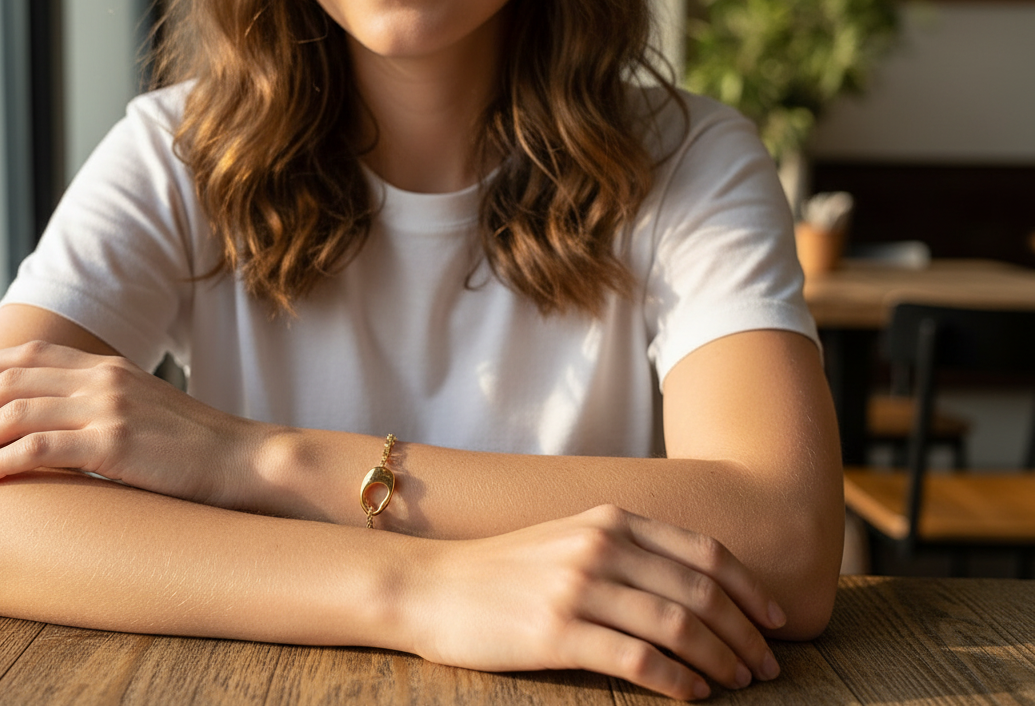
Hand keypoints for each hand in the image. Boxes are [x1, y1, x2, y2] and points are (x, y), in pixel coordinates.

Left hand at [0, 340, 249, 504]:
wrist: (241, 459)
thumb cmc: (195, 447)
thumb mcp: (146, 410)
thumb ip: (105, 405)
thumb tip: (63, 424)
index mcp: (110, 367)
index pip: (34, 355)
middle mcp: (103, 379)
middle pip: (14, 381)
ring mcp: (108, 408)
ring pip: (17, 412)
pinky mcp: (112, 443)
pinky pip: (39, 448)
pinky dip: (1, 461)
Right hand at [410, 505, 784, 700]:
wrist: (432, 585)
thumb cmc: (504, 570)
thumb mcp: (569, 538)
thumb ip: (625, 549)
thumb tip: (692, 587)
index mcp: (610, 520)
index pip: (705, 553)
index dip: (750, 590)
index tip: (775, 621)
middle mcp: (601, 546)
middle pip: (701, 593)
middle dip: (746, 634)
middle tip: (767, 666)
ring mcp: (580, 587)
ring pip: (679, 627)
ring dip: (721, 660)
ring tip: (738, 683)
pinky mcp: (558, 632)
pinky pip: (640, 660)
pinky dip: (679, 682)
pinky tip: (694, 696)